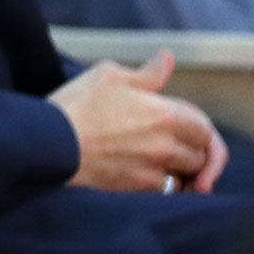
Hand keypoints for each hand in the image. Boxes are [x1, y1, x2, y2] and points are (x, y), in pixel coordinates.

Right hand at [50, 53, 225, 193]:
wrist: (49, 142)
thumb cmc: (77, 105)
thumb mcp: (109, 75)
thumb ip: (147, 73)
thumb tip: (168, 60)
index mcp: (166, 114)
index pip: (205, 128)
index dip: (200, 129)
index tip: (190, 129)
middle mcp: (166, 146)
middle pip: (201, 156)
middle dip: (195, 151)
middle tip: (183, 148)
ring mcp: (152, 171)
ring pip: (186, 177)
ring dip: (183, 172)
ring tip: (170, 165)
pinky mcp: (135, 189)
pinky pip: (166, 194)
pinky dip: (166, 188)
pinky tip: (154, 180)